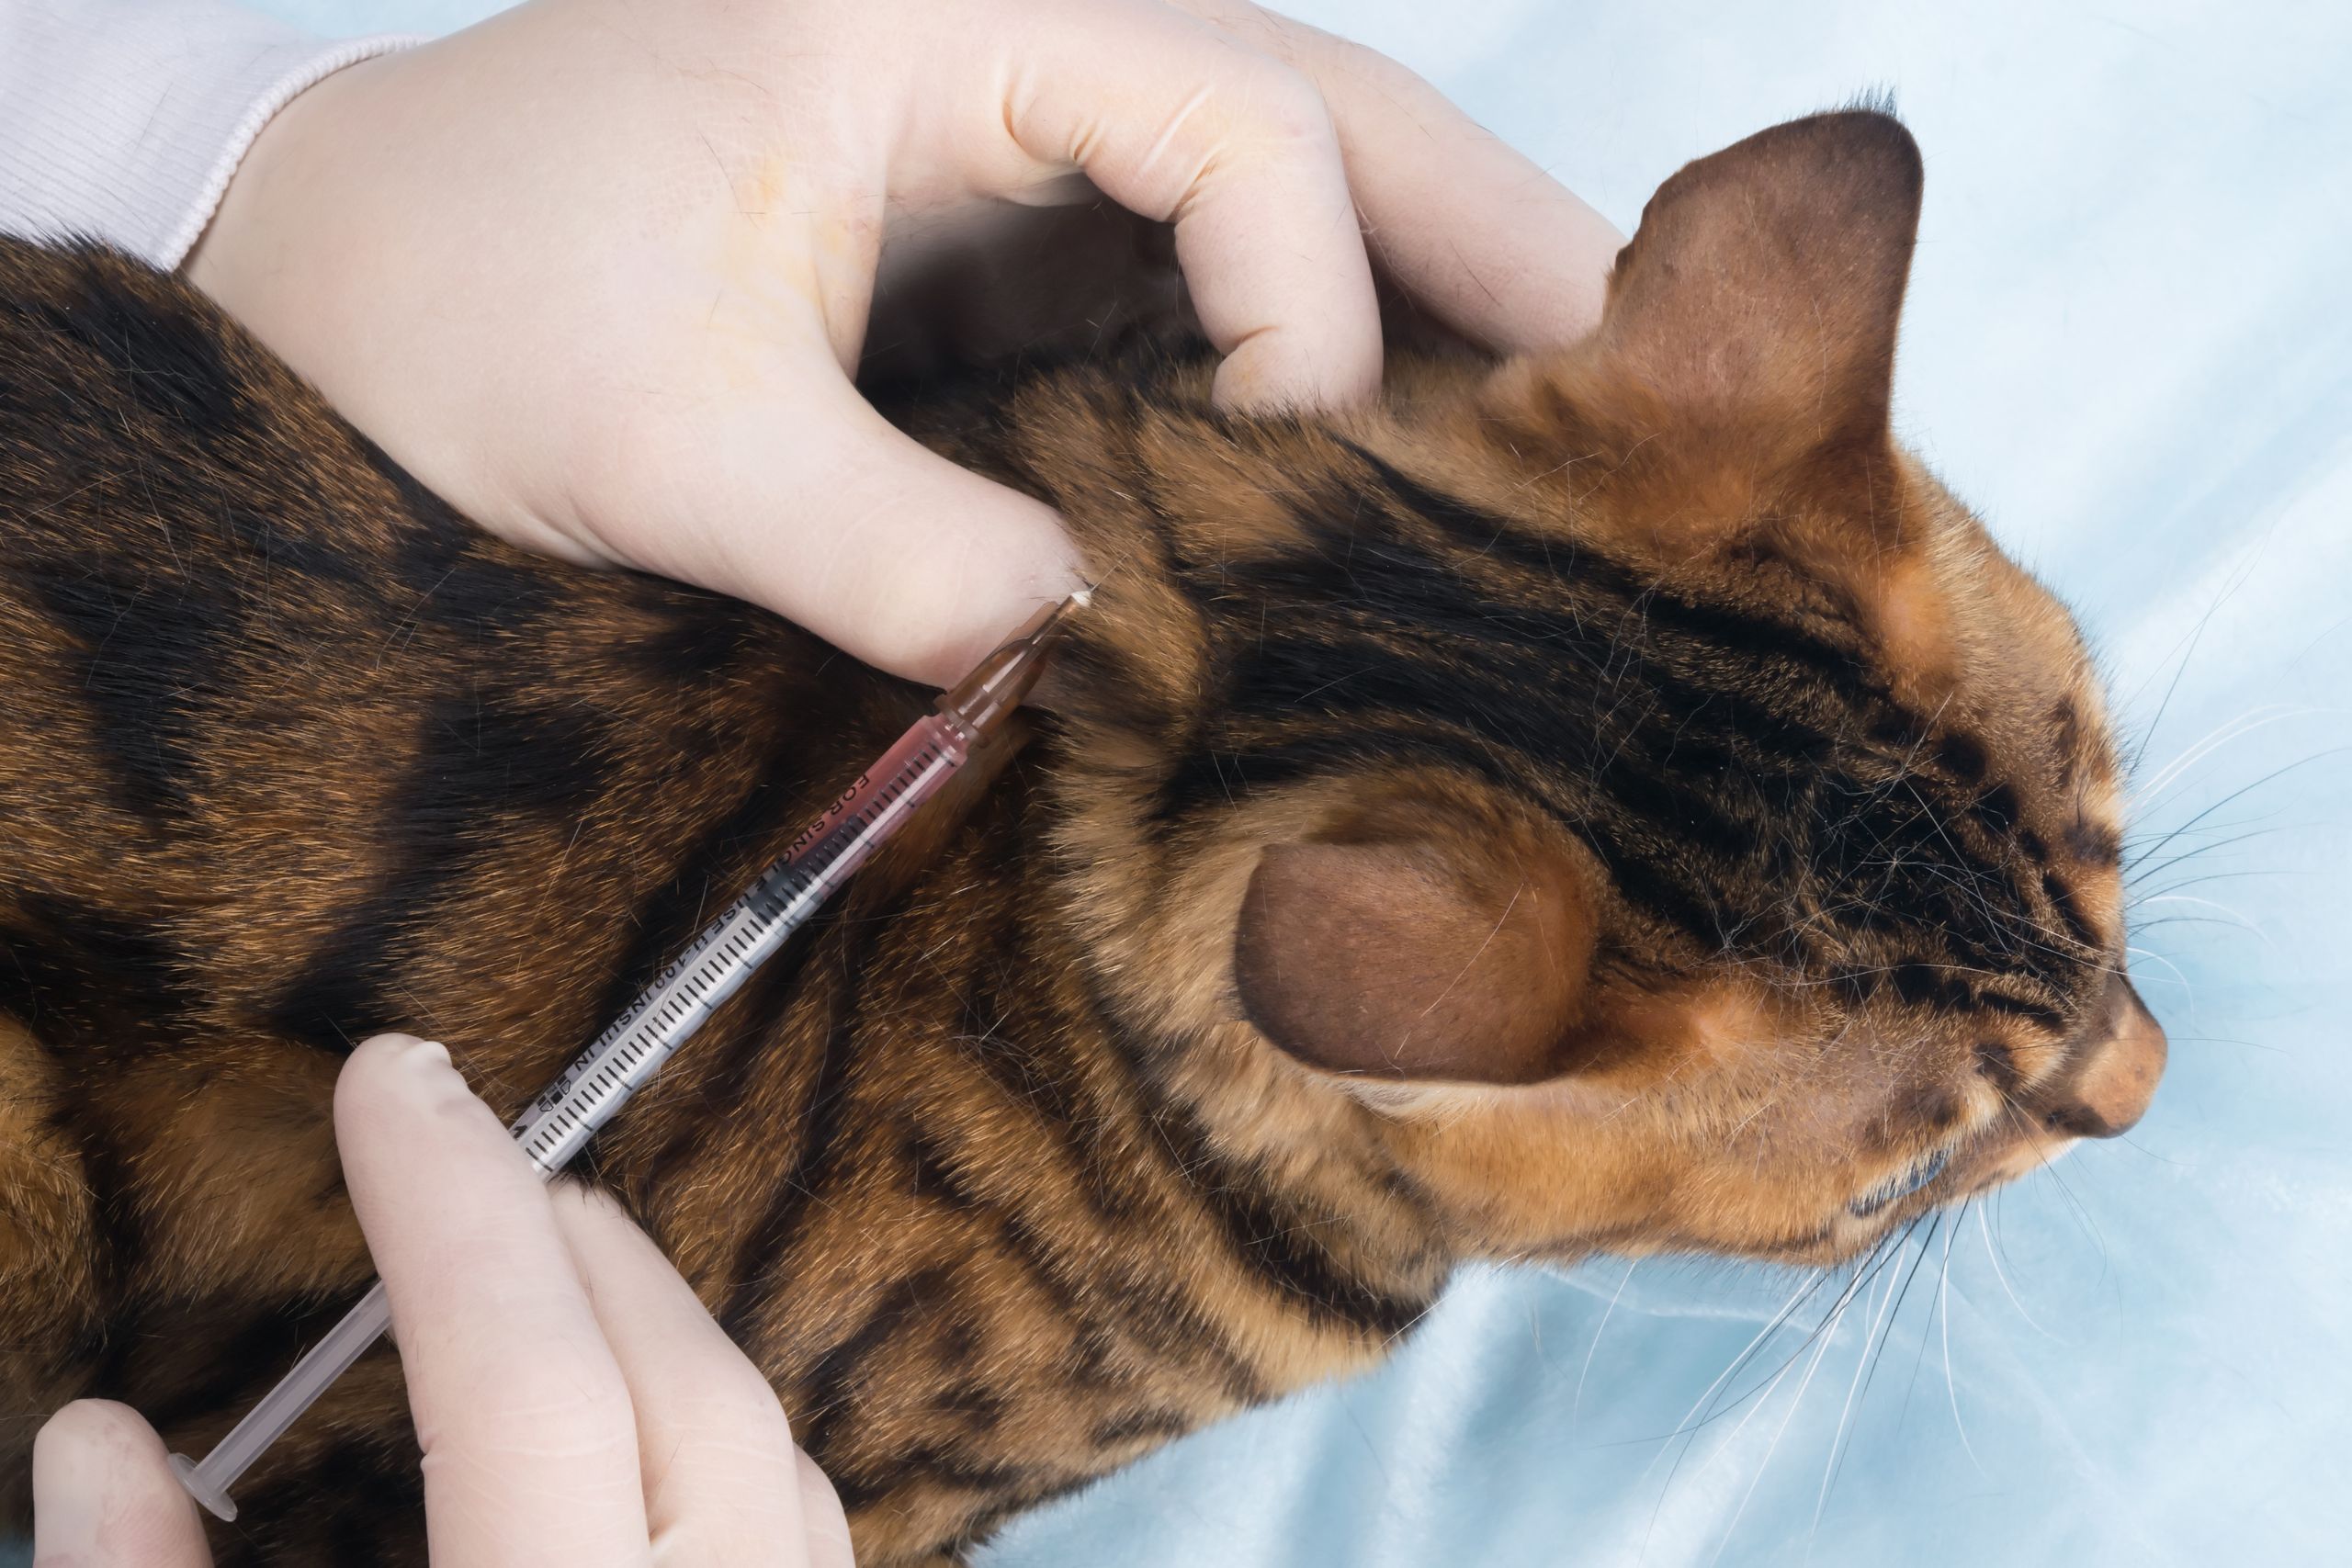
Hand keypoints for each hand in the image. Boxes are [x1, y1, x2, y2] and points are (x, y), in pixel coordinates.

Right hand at [32, 1033, 852, 1565]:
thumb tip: (95, 1441)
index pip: (523, 1383)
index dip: (452, 1213)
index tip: (391, 1073)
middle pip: (685, 1389)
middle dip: (571, 1248)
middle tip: (461, 1162)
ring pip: (776, 1454)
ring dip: (663, 1332)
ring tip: (553, 1259)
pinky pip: (809, 1530)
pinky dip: (728, 1448)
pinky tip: (650, 1423)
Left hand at [184, 0, 1623, 683]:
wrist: (335, 288)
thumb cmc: (449, 301)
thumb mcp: (651, 434)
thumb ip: (880, 542)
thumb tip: (1091, 655)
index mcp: (943, 25)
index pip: (1237, 123)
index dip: (1312, 307)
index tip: (1305, 498)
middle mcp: (1014, 63)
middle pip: (1328, 114)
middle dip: (1497, 243)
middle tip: (1668, 385)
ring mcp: (1019, 168)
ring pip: (1293, 202)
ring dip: (1437, 311)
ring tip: (1583, 443)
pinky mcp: (1003, 276)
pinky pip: (1206, 309)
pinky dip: (1314, 388)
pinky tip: (1390, 494)